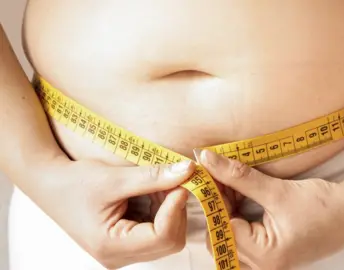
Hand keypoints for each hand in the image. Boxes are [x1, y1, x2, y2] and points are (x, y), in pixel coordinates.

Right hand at [26, 155, 195, 268]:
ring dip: (169, 208)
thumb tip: (188, 171)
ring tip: (155, 184)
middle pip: (170, 240)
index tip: (180, 182)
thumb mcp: (115, 178)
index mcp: (111, 246)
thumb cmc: (75, 182)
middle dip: (175, 208)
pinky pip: (157, 231)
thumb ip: (153, 177)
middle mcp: (119, 256)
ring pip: (167, 236)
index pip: (162, 236)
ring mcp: (124, 252)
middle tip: (170, 180)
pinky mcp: (127, 243)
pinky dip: (161, 210)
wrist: (50, 185)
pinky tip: (149, 192)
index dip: (176, 208)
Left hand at [199, 150, 343, 269]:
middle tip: (221, 180)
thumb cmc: (324, 206)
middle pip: (222, 238)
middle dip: (219, 208)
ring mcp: (269, 261)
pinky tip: (244, 195)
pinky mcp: (273, 252)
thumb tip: (208, 160)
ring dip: (228, 211)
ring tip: (233, 185)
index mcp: (265, 256)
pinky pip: (245, 237)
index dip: (213, 202)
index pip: (221, 231)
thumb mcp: (277, 190)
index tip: (210, 176)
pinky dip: (240, 216)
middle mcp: (264, 265)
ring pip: (232, 237)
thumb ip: (239, 176)